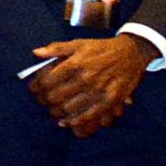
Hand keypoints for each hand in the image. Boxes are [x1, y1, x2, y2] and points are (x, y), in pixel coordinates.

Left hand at [29, 35, 153, 135]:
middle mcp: (86, 77)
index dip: (36, 87)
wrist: (132, 53)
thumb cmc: (101, 48)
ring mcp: (99, 90)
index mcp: (76, 63)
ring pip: (69, 108)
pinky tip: (67, 122)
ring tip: (53, 110)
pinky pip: (90, 115)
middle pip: (56, 96)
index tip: (33, 89)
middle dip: (44, 101)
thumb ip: (57, 48)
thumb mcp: (79, 43)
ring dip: (57, 112)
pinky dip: (76, 121)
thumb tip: (36, 53)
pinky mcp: (111, 99)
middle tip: (42, 101)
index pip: (47, 80)